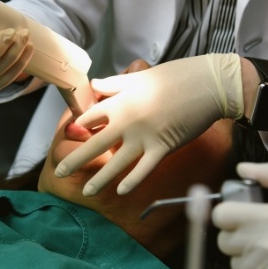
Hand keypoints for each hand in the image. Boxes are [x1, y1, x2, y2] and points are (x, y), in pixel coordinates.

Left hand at [54, 54, 243, 195]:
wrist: (208, 84)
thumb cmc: (174, 76)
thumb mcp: (139, 77)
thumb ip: (114, 84)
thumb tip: (94, 84)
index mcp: (120, 101)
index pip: (90, 117)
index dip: (79, 126)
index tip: (72, 135)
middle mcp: (127, 121)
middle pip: (94, 144)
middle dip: (75, 160)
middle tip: (59, 172)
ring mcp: (144, 137)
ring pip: (116, 163)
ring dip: (100, 179)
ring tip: (86, 191)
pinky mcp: (163, 148)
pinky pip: (144, 169)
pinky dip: (132, 181)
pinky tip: (121, 192)